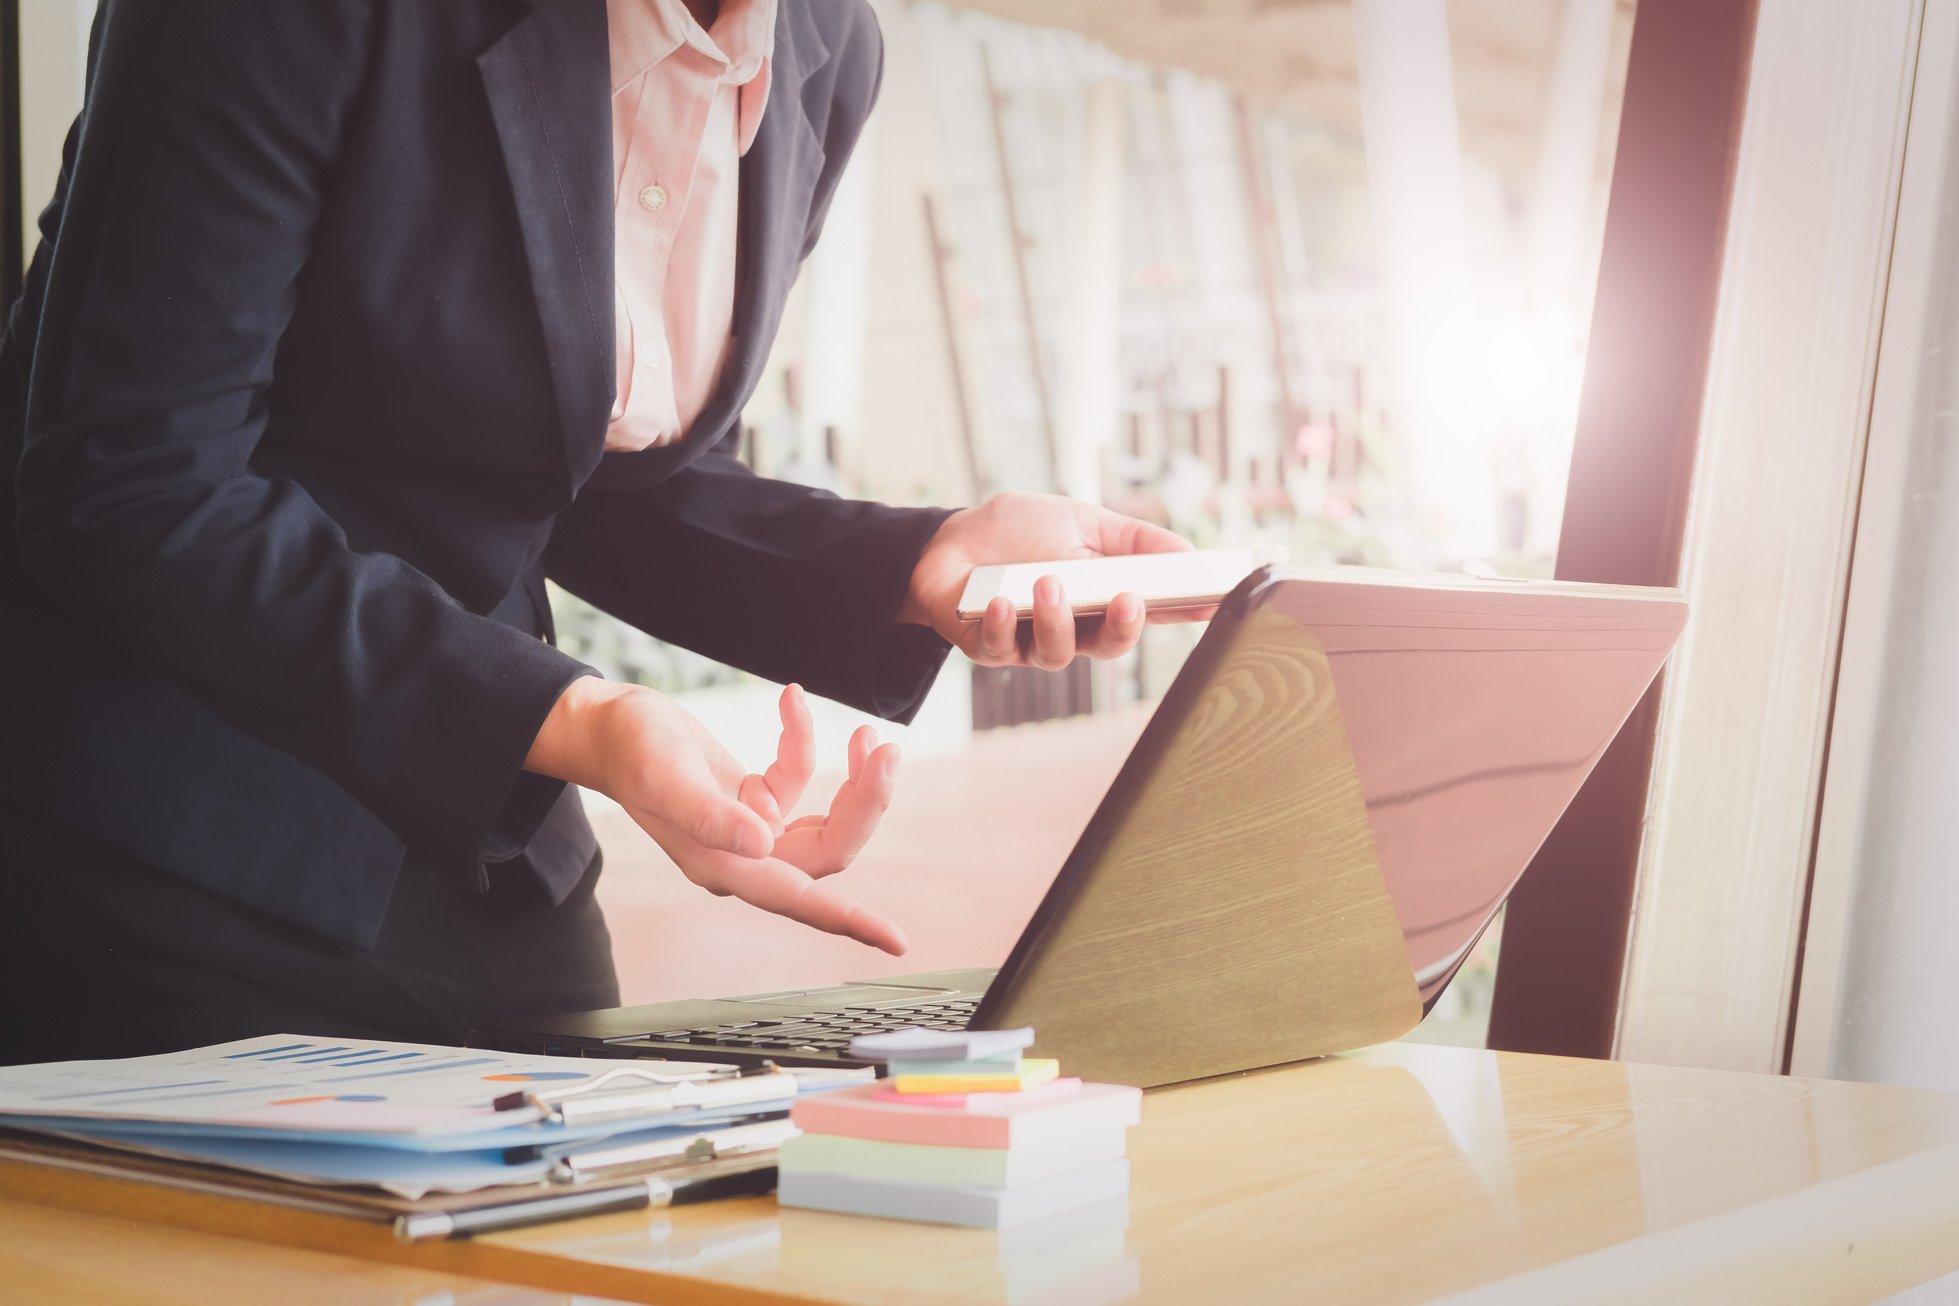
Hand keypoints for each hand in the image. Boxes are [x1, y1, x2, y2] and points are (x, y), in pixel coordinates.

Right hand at [526, 677, 906, 952]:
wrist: (606, 725)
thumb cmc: (628, 750)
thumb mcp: (666, 776)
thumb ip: (711, 815)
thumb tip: (763, 843)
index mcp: (724, 865)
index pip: (800, 897)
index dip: (849, 920)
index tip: (895, 939)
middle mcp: (743, 857)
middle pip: (828, 848)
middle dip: (865, 803)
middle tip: (886, 749)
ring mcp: (750, 830)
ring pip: (826, 821)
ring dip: (853, 780)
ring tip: (869, 735)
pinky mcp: (753, 800)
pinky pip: (797, 777)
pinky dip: (802, 740)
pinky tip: (791, 700)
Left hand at [899, 491, 1192, 669]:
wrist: (949, 539)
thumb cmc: (1020, 531)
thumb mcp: (1083, 520)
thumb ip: (1133, 539)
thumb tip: (1188, 553)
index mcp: (1104, 598)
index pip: (1152, 610)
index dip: (1184, 612)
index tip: (1211, 603)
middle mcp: (1075, 627)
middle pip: (1111, 645)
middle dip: (1123, 626)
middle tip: (1127, 599)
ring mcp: (1032, 641)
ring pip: (1058, 652)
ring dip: (1056, 619)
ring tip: (1048, 583)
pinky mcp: (990, 647)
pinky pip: (1002, 649)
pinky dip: (1004, 625)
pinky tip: (1002, 602)